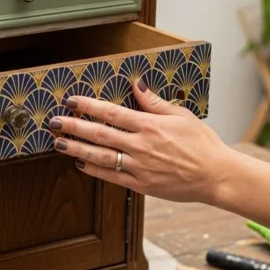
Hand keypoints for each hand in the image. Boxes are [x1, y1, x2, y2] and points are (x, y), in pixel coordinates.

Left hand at [49, 81, 233, 204]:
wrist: (215, 175)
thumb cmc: (202, 144)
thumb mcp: (181, 115)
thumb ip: (154, 102)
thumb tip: (136, 84)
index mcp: (150, 126)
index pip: (111, 113)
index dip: (88, 106)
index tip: (71, 101)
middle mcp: (141, 146)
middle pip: (100, 134)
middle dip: (74, 126)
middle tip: (54, 121)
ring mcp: (139, 167)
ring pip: (101, 157)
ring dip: (77, 148)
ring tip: (59, 143)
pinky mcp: (141, 185)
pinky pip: (111, 177)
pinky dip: (93, 170)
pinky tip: (80, 163)